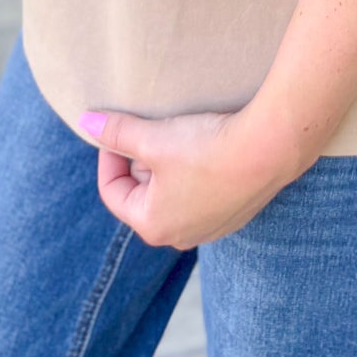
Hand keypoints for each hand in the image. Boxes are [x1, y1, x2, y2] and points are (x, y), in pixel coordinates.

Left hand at [80, 103, 304, 249]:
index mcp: (153, 225)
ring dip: (169, 163)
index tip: (119, 127)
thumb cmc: (207, 147)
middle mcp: (180, 236)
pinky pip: (201, 192)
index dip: (110, 153)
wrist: (270, 149)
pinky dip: (196, 170)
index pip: (113, 191)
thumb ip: (117, 132)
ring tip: (180, 134)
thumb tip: (85, 121)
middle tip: (154, 129)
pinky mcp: (234, 213)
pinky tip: (208, 145)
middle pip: (143, 192)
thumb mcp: (154, 138)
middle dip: (143, 159)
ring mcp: (211, 228)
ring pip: (172, 191)